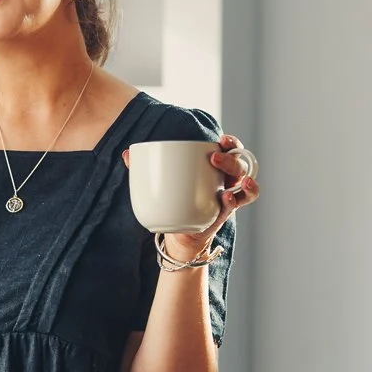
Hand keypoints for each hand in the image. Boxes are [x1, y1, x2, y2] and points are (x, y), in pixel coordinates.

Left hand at [122, 133, 260, 259]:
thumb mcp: (161, 182)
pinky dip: (238, 198)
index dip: (230, 143)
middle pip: (237, 162)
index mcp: (211, 165)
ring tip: (234, 181)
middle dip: (230, 159)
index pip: (228, 148)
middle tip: (214, 158)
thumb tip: (127, 155)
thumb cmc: (172, 200)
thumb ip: (145, 168)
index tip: (221, 139)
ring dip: (242, 177)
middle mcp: (225, 177)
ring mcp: (228, 193)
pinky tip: (228, 197)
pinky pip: (240, 201)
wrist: (177, 232)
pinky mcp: (225, 211)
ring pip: (245, 181)